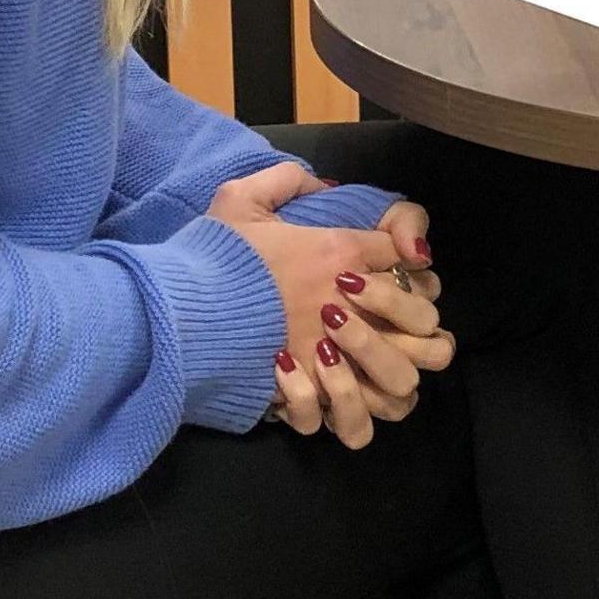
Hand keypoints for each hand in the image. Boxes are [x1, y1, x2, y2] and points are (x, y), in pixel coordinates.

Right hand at [209, 164, 420, 446]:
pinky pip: (353, 417)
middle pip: (424, 316)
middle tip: (391, 320)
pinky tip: (333, 397)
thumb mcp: (241, 198)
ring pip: (402, 377)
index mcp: (338, 251)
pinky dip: (349, 412)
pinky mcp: (310, 394)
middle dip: (418, 317)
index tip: (385, 267)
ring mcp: (334, 355)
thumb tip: (325, 186)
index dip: (405, 261)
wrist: (174, 312)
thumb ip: (287, 181)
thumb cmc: (210, 256)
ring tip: (370, 367)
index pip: (404, 254)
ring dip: (393, 372)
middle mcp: (348, 305)